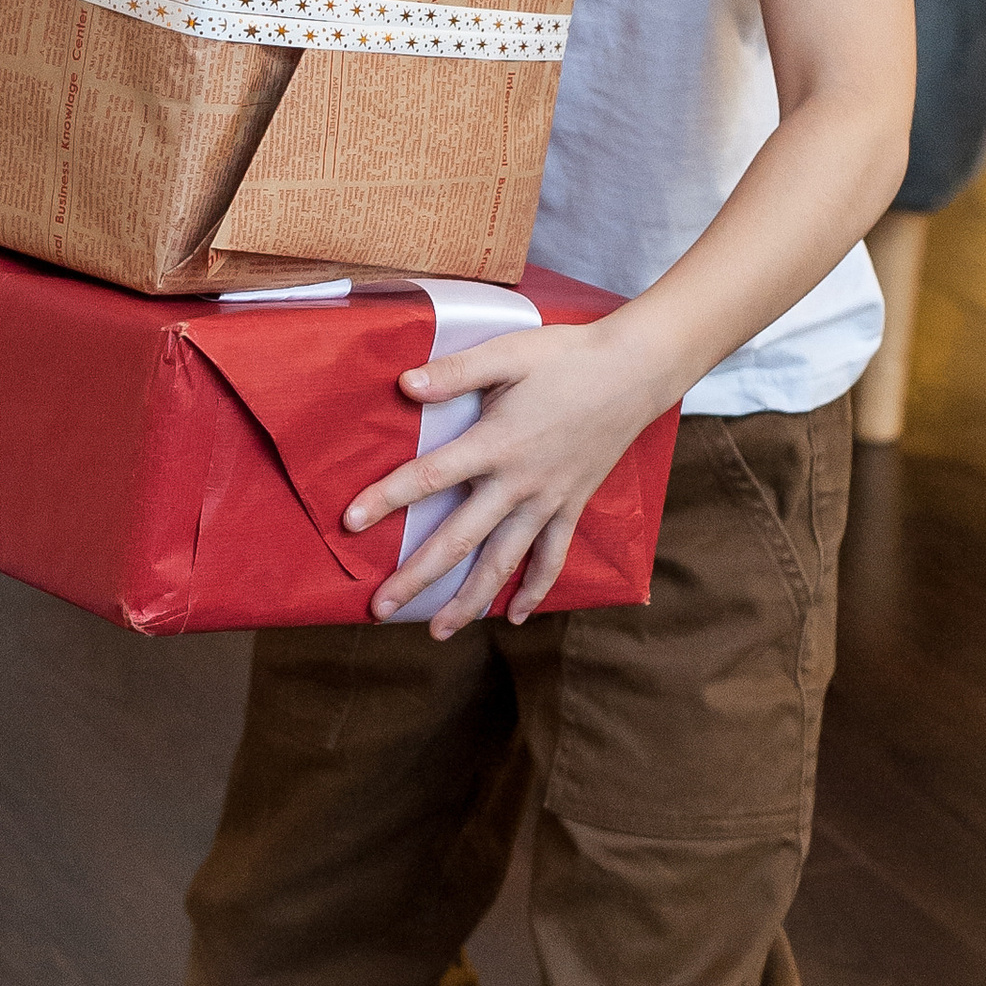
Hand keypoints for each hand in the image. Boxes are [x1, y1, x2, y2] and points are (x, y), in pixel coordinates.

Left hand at [345, 316, 673, 638]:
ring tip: (439, 632)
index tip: (350, 523)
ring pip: (503, 563)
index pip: (429, 477)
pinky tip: (517, 617)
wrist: (635, 372)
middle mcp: (518, 483)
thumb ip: (456, 372)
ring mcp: (547, 501)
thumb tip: (405, 384)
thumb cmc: (566, 358)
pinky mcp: (572, 506)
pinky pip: (552, 558)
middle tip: (380, 609)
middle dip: (416, 578)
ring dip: (470, 601)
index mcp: (495, 443)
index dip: (387, 499)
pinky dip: (536, 590)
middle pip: (459, 540)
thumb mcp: (509, 353)